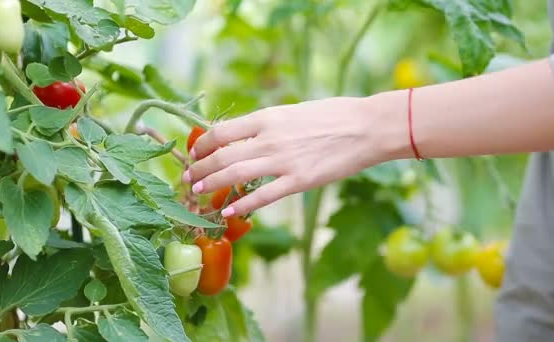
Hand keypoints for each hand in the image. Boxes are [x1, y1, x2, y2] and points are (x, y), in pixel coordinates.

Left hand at [182, 95, 409, 216]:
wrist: (365, 127)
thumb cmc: (331, 116)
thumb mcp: (292, 112)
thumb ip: (266, 125)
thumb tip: (242, 137)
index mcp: (267, 117)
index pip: (221, 132)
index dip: (201, 145)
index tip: (194, 154)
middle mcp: (269, 138)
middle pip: (221, 156)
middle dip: (199, 169)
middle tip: (188, 180)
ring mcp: (283, 161)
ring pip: (235, 176)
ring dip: (211, 185)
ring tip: (198, 193)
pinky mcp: (299, 181)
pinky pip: (263, 196)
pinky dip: (242, 205)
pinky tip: (229, 211)